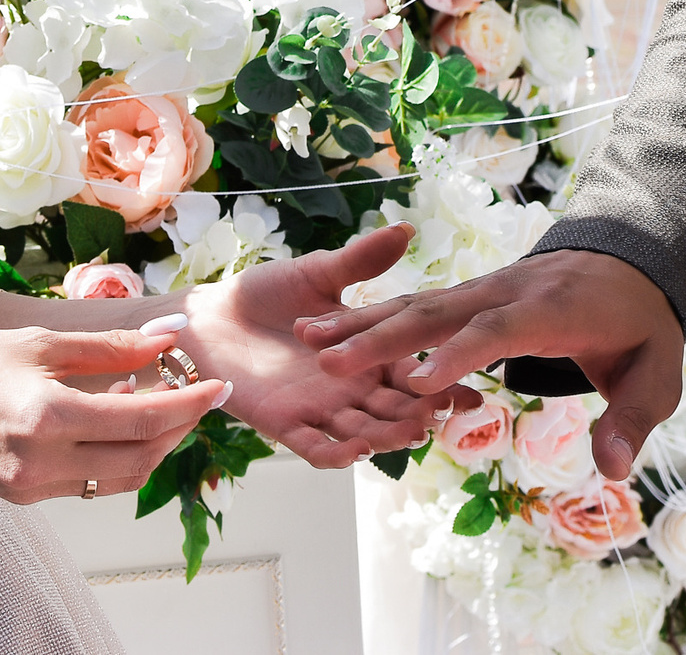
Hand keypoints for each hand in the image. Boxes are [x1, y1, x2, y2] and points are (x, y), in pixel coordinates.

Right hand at [0, 325, 227, 502]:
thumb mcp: (37, 341)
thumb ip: (109, 348)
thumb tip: (168, 340)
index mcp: (48, 420)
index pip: (145, 420)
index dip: (190, 404)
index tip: (220, 384)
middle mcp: (43, 464)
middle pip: (141, 459)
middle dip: (179, 429)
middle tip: (197, 393)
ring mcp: (32, 487)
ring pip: (118, 478)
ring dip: (149, 444)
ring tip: (160, 401)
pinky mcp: (21, 495)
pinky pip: (88, 482)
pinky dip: (113, 454)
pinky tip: (115, 417)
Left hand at [181, 223, 466, 468]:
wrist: (209, 316)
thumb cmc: (264, 294)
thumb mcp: (318, 274)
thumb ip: (361, 262)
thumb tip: (405, 230)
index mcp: (365, 358)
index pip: (412, 375)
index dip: (442, 384)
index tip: (476, 391)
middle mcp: (349, 390)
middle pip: (393, 410)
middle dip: (420, 413)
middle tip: (445, 412)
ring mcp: (318, 409)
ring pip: (362, 433)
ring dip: (386, 436)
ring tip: (410, 431)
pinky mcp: (283, 423)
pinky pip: (313, 446)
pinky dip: (334, 453)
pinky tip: (354, 452)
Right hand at [297, 249, 684, 481]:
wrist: (632, 261)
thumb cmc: (642, 326)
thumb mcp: (657, 373)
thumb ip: (632, 419)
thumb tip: (613, 469)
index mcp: (551, 310)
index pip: (498, 330)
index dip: (459, 355)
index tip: (420, 385)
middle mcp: (506, 292)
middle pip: (438, 312)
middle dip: (382, 338)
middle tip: (330, 362)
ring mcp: (483, 288)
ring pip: (416, 303)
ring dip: (362, 322)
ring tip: (308, 340)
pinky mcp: (469, 293)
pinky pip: (416, 304)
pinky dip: (369, 315)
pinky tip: (326, 329)